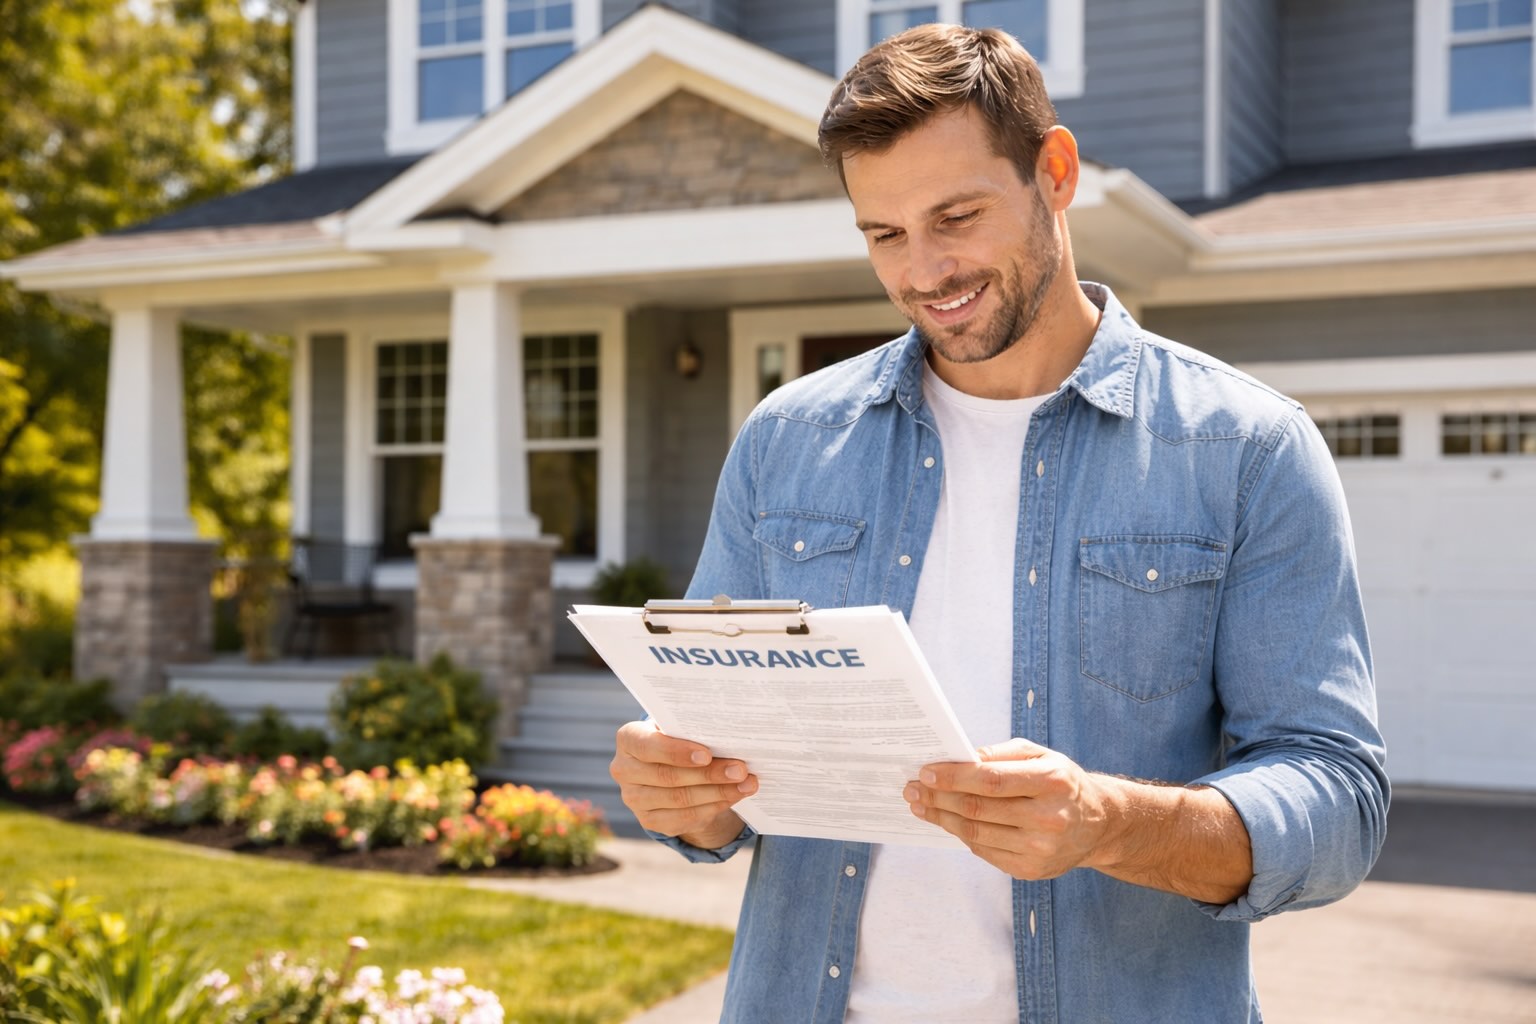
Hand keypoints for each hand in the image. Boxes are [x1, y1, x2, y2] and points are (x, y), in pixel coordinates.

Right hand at [611, 720, 756, 848]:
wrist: (668, 765)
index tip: (707, 754)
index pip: (648, 747)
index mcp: (628, 739)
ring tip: (746, 784)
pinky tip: (733, 797)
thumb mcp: (679, 728)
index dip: (677, 752)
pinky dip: (713, 807)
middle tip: (741, 770)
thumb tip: (729, 737)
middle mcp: (624, 770)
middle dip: (709, 774)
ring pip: (680, 800)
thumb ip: (693, 731)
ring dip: (718, 792)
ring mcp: (634, 799)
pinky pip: (685, 818)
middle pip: (669, 776)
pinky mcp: (650, 821)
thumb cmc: (678, 738)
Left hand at [905, 737, 1110, 880]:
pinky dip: (960, 835)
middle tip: (912, 789)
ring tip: (920, 805)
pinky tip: (946, 821)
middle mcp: (1048, 818)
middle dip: (938, 797)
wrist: (1096, 825)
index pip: (991, 780)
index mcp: (1051, 782)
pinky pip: (984, 851)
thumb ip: (1001, 754)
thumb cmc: (1060, 782)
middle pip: (978, 808)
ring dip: (941, 818)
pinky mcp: (1030, 870)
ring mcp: (1040, 849)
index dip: (954, 777)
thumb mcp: (1040, 755)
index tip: (926, 772)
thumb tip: (961, 758)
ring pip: (976, 833)